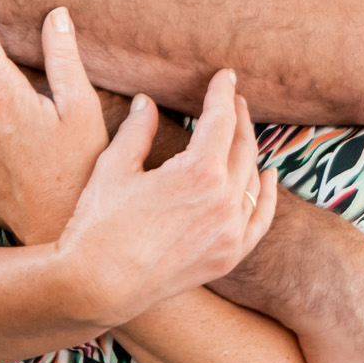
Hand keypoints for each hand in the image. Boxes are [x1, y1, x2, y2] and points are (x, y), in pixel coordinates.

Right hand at [55, 69, 277, 326]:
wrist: (96, 286)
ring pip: (252, 179)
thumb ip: (138, 129)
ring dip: (248, 150)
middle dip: (238, 117)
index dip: (222, 93)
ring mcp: (230, 233)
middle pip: (242, 146)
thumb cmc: (98, 224)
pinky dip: (266, 195)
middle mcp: (224, 202)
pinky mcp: (227, 257)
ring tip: (239, 132)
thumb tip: (146, 102)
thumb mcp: (115, 166)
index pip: (221, 119)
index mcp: (199, 172)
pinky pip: (259, 219)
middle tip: (232, 97)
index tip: (223, 76)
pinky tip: (267, 177)